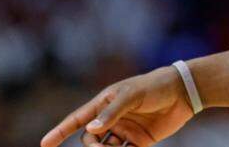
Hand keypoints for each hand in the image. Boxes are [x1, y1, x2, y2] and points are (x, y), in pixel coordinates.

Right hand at [40, 66, 194, 146]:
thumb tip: (91, 130)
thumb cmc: (154, 86)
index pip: (77, 119)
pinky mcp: (139, 141)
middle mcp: (111, 118)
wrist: (183, 92)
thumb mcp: (132, 94)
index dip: (60, 131)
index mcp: (105, 102)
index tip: (45, 144)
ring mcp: (124, 130)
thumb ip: (112, 112)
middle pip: (90, 138)